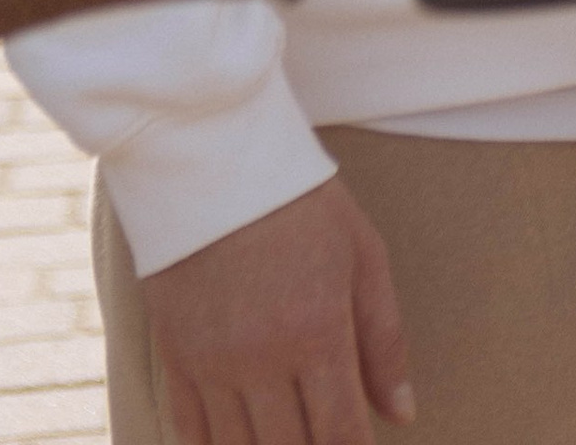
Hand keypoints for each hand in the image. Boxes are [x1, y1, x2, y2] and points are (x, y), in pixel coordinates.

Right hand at [140, 177, 411, 443]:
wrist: (214, 159)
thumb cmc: (301, 202)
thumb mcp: (362, 256)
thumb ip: (384, 342)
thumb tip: (402, 415)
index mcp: (317, 331)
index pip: (339, 433)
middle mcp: (261, 358)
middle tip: (324, 437)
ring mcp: (212, 363)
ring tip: (287, 436)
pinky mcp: (174, 358)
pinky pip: (189, 434)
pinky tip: (237, 441)